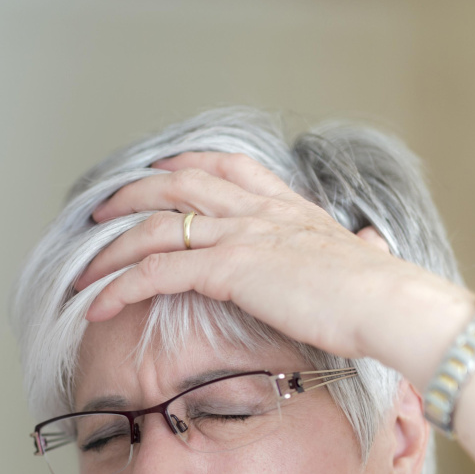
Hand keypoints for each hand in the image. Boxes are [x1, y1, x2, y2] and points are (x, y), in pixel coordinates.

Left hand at [73, 152, 474, 387]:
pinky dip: (119, 286)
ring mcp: (240, 236)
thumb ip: (360, 245)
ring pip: (155, 227)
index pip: (226, 167)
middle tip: (98, 216)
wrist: (391, 307)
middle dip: (130, 196)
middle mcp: (257, 212)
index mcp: (286, 207)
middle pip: (176, 186)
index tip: (157, 171)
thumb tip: (372, 242)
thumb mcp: (366, 258)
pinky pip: (156, 272)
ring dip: (111, 249)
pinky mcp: (227, 270)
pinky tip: (97, 304)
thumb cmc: (382, 295)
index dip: (183, 166)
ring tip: (83, 271)